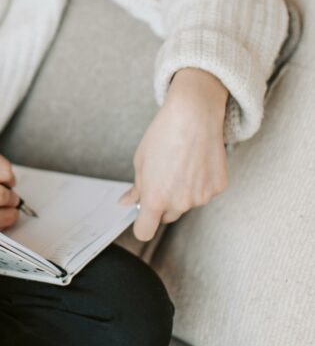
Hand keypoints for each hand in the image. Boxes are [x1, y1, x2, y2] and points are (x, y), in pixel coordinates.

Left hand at [118, 68, 229, 241]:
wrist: (194, 114)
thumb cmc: (163, 134)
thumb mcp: (141, 160)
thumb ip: (136, 187)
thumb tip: (127, 202)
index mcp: (156, 198)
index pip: (145, 231)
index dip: (141, 225)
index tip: (141, 217)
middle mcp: (180, 202)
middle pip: (167, 216)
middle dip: (162, 204)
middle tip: (163, 176)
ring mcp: (201, 197)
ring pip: (187, 203)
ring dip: (182, 191)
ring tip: (181, 162)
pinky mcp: (218, 188)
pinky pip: (204, 192)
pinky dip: (200, 182)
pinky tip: (197, 160)